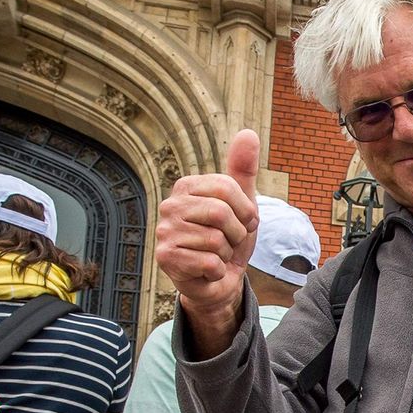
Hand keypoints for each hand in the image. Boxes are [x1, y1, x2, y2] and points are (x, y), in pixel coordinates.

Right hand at [155, 129, 259, 326]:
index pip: (228, 188)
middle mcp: (170, 205)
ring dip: (226, 254)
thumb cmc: (229, 239)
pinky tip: (206, 269)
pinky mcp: (165, 257)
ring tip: (216, 254)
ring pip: (217, 240)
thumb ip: (244, 170)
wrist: (218, 279)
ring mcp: (164, 231)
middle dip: (237, 234)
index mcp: (187, 187)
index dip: (246, 211)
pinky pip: (209, 262)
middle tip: (229, 242)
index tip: (243, 222)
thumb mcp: (243, 203)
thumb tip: (248, 133)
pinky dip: (217, 270)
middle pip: (222, 214)